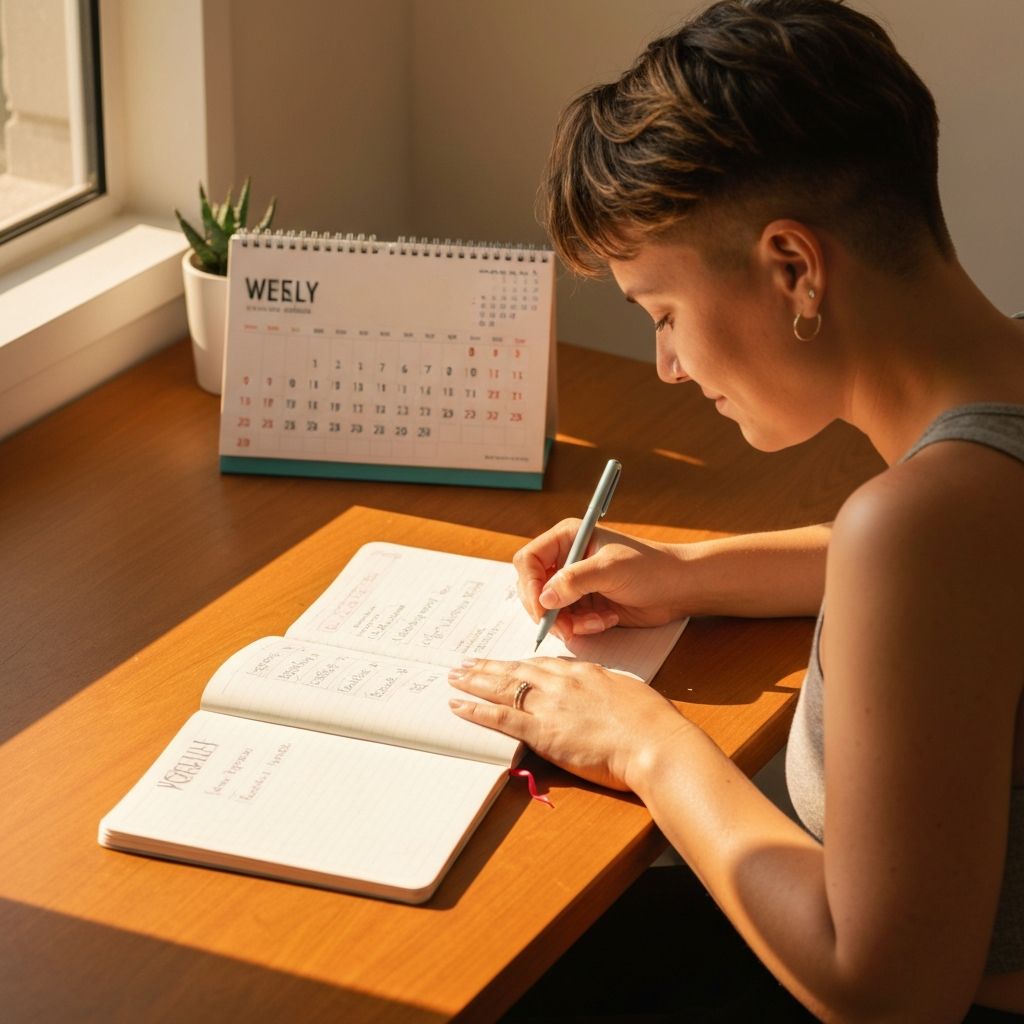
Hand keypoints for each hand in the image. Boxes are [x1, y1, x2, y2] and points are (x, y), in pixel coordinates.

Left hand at [448, 656, 690, 791]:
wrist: (655, 742)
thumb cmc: (652, 723)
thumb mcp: (630, 695)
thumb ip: (608, 693)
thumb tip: (604, 698)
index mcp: (585, 672)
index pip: (544, 664)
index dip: (520, 664)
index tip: (507, 664)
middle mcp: (563, 682)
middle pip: (517, 670)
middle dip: (489, 666)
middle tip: (465, 663)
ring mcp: (550, 705)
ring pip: (503, 687)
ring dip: (474, 681)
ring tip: (454, 677)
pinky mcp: (543, 731)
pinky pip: (501, 717)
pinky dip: (476, 710)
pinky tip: (459, 706)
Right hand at [513, 521, 689, 639]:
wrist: (678, 588)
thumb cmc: (650, 567)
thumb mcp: (611, 569)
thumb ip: (575, 581)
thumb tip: (544, 598)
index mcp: (567, 538)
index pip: (529, 561)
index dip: (530, 586)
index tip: (542, 609)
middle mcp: (566, 560)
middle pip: (535, 589)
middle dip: (550, 612)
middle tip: (566, 628)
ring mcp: (575, 584)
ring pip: (550, 611)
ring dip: (570, 623)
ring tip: (598, 621)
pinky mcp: (585, 605)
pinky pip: (568, 622)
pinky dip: (583, 627)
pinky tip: (606, 620)